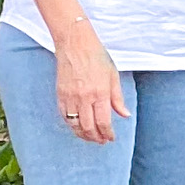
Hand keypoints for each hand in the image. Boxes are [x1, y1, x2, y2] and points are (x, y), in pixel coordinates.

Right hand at [55, 20, 127, 142]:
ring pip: (75, 125)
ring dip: (83, 135)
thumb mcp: (113, 75)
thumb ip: (117, 98)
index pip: (104, 122)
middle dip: (96, 138)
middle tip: (101, 141)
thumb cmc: (96, 56)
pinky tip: (78, 127)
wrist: (75, 44)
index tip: (111, 138)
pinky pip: (64, 116)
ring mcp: (70, 97)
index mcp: (100, 93)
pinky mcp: (60, 94)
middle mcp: (84, 97)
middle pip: (89, 127)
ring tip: (90, 137)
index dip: (108, 133)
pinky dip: (71, 125)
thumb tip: (124, 115)